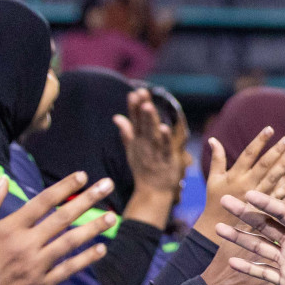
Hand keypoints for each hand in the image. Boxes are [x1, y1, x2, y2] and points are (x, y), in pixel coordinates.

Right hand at [0, 173, 118, 284]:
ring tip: (113, 217)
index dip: (65, 188)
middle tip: (108, 185)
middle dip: (88, 199)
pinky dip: (86, 259)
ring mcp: (35, 266)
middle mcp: (24, 245)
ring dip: (94, 228)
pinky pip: (69, 269)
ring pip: (71, 242)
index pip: (42, 202)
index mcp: (7, 228)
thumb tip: (4, 180)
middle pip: (63, 217)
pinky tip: (101, 250)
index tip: (82, 176)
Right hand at [115, 87, 184, 224]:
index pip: (135, 120)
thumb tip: (117, 117)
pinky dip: (165, 139)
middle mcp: (146, 144)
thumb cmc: (144, 169)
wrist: (153, 192)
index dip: (134, 107)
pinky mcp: (167, 160)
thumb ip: (127, 132)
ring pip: (152, 134)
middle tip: (141, 93)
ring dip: (150, 121)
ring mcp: (155, 152)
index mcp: (139, 140)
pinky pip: (166, 148)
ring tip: (148, 107)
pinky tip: (164, 128)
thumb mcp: (133, 150)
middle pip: (143, 124)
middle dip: (141, 108)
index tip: (134, 92)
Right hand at [194, 128, 284, 244]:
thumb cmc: (215, 200)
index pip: (249, 154)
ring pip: (272, 179)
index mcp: (235, 175)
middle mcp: (246, 185)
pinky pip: (276, 198)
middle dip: (276, 151)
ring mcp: (256, 198)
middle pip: (264, 165)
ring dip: (283, 166)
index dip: (259, 141)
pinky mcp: (263, 210)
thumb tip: (213, 139)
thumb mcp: (214, 179)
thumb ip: (217, 159)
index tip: (270, 128)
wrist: (217, 228)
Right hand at [215, 191, 284, 284]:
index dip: (266, 202)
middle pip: (265, 225)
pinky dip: (247, 267)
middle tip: (225, 200)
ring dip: (239, 238)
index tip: (249, 192)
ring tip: (218, 227)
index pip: (283, 212)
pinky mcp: (284, 279)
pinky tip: (231, 261)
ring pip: (258, 246)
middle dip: (245, 214)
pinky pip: (262, 272)